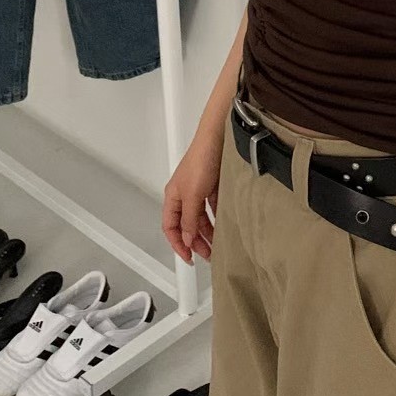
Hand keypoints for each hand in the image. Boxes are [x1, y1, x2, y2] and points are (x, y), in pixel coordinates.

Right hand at [163, 127, 223, 263]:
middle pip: (187, 224)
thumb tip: (187, 239)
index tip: (189, 257)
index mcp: (173, 197)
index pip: (171, 227)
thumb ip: (190, 219)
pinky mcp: (214, 185)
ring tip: (218, 245)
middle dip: (196, 241)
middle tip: (207, 255)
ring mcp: (200, 190)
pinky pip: (213, 208)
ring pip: (201, 218)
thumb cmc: (201, 159)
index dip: (178, 244)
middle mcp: (185, 195)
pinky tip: (224, 226)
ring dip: (208, 232)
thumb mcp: (193, 195)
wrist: (219, 138)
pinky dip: (217, 219)